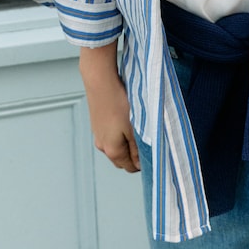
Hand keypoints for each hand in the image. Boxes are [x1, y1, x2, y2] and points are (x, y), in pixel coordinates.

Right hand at [79, 45, 139, 171]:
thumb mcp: (134, 127)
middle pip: (121, 159)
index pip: (129, 167)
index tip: (152, 153)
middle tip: (146, 141)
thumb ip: (137, 148)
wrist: (100, 81)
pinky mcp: (96, 124)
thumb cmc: (118, 103)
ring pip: (115, 147)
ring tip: (136, 128)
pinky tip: (125, 120)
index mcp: (112, 150)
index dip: (142, 164)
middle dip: (134, 155)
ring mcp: (97, 135)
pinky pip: (110, 136)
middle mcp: (102, 146)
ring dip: (126, 144)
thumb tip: (140, 164)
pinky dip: (118, 134)